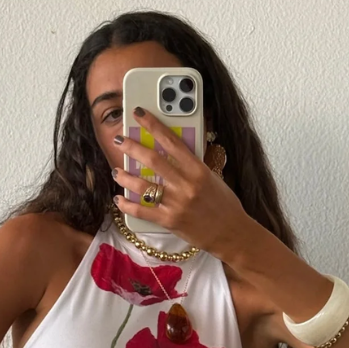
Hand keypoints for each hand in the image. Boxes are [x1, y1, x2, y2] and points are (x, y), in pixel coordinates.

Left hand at [112, 106, 247, 255]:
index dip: (152, 125)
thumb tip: (171, 154)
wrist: (231, 233)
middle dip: (132, 147)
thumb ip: (192, 166)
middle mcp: (186, 185)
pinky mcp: (170, 221)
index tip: (139, 114)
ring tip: (117, 171)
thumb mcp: (212, 178)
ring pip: (142, 185)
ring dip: (125, 176)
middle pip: (152, 160)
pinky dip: (127, 205)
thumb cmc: (224, 205)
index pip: (171, 141)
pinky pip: (142, 211)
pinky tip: (119, 199)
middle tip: (120, 139)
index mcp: (198, 169)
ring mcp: (176, 203)